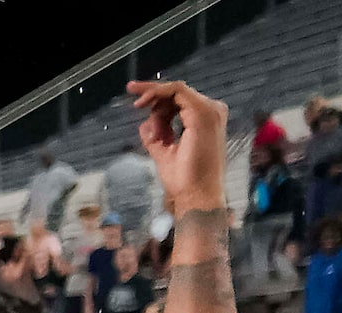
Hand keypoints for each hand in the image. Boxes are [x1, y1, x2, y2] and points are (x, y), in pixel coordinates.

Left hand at [131, 80, 229, 216]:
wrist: (197, 194)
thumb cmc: (184, 179)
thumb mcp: (163, 152)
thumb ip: (156, 136)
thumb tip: (145, 123)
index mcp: (204, 120)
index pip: (180, 100)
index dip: (157, 97)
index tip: (136, 100)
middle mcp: (211, 112)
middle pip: (177, 92)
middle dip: (152, 93)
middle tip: (131, 89)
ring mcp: (209, 111)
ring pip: (176, 90)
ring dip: (153, 99)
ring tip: (142, 113)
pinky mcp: (202, 114)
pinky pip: (177, 91)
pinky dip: (157, 94)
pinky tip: (142, 102)